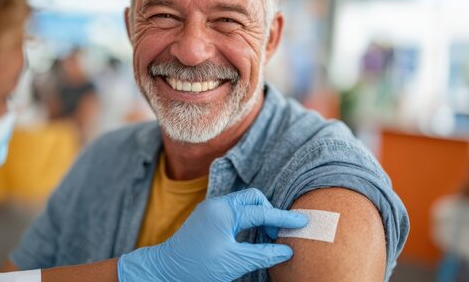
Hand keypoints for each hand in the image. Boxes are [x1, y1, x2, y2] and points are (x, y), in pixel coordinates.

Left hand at [118, 188, 307, 281]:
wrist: (166, 270)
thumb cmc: (198, 266)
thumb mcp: (235, 262)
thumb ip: (263, 254)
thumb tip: (287, 250)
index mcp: (224, 211)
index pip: (262, 211)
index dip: (284, 218)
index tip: (302, 222)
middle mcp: (218, 204)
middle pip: (253, 198)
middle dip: (269, 213)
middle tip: (277, 234)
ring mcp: (212, 209)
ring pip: (244, 204)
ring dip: (258, 217)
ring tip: (267, 237)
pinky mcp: (208, 218)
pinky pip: (234, 212)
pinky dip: (247, 221)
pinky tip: (252, 237)